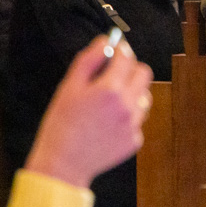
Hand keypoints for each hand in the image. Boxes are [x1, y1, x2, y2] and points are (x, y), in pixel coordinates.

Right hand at [24, 35, 153, 187]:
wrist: (63, 165)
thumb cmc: (61, 125)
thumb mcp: (69, 87)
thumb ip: (89, 60)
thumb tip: (105, 41)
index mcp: (110, 89)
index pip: (127, 57)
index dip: (120, 51)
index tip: (113, 52)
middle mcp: (127, 105)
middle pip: (143, 73)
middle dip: (130, 69)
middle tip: (113, 75)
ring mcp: (134, 124)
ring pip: (144, 95)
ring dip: (131, 93)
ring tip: (108, 103)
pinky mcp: (135, 140)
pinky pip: (138, 118)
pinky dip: (128, 116)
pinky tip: (108, 123)